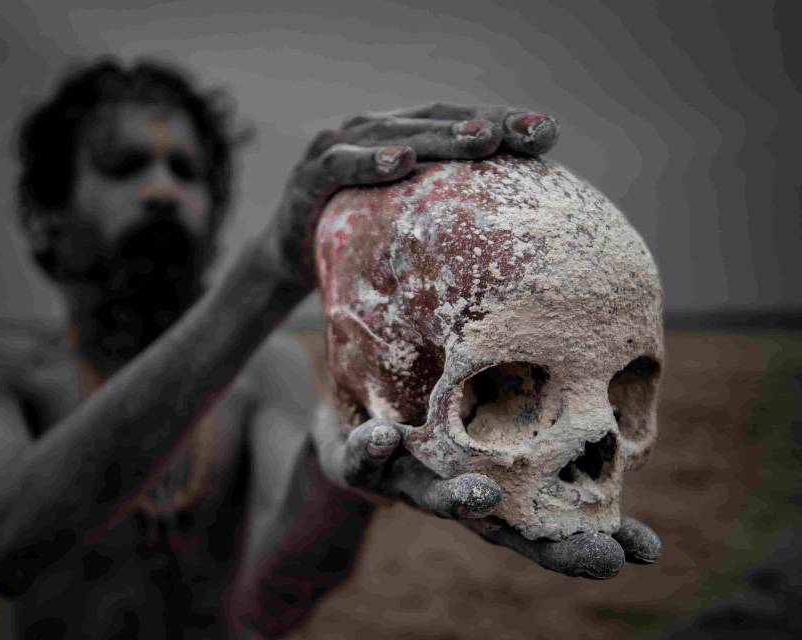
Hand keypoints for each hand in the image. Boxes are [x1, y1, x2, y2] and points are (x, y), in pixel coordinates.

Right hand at [265, 103, 560, 288]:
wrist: (292, 260)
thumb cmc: (361, 241)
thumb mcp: (410, 226)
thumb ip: (449, 216)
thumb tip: (522, 239)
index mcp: (406, 137)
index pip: (460, 122)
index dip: (503, 122)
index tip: (548, 134)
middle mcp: (374, 130)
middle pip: (435, 121)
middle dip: (484, 125)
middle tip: (527, 132)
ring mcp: (339, 146)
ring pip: (395, 134)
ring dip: (438, 137)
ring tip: (479, 140)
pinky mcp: (309, 174)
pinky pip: (342, 164)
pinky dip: (370, 161)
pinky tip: (401, 162)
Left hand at [311, 404, 661, 578]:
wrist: (349, 417)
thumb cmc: (437, 418)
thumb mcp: (491, 413)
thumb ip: (537, 415)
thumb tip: (616, 396)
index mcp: (492, 485)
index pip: (548, 520)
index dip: (592, 539)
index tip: (646, 554)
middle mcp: (454, 493)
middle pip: (501, 528)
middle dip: (547, 546)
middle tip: (599, 556)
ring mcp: (407, 483)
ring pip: (432, 500)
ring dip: (458, 501)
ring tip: (479, 495)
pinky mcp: (359, 463)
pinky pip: (362, 459)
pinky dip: (372, 449)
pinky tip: (386, 436)